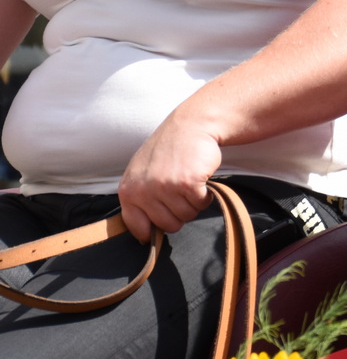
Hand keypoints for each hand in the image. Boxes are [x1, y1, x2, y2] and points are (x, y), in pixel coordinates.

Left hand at [117, 113, 224, 238]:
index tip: (161, 224)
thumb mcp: (142, 173)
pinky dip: (206, 195)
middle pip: (168, 225)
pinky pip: (201, 203)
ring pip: (187, 215)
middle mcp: (143, 190)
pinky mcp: (187, 182)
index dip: (152, 230)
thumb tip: (144, 232)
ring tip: (190, 182)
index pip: (137, 227)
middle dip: (179, 213)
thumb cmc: (168, 150)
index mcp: (128, 190)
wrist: (190, 125)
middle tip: (180, 192)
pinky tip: (201, 179)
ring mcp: (165, 186)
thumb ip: (140, 198)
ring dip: (194, 202)